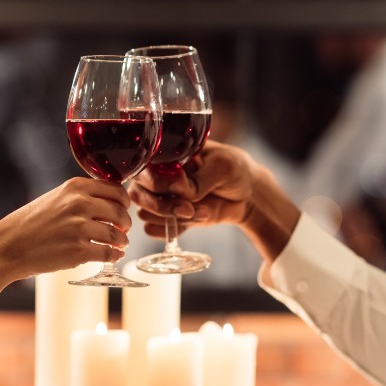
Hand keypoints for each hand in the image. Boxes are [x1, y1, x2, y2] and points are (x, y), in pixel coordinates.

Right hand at [0, 177, 132, 280]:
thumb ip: (80, 197)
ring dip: (122, 241)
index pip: (116, 189)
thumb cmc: (29, 224)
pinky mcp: (78, 251)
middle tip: (123, 229)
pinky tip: (112, 256)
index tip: (124, 209)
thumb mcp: (55, 198)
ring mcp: (80, 227)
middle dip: (125, 223)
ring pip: (117, 234)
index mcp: (75, 187)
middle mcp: (80, 203)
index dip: (124, 201)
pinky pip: (108, 253)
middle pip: (120, 212)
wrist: (7, 247)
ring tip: (120, 244)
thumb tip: (110, 203)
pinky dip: (114, 256)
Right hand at [129, 140, 257, 237]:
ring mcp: (163, 198)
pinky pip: (154, 229)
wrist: (248, 194)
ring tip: (201, 212)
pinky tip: (195, 220)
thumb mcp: (223, 166)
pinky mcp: (171, 218)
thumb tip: (177, 188)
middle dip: (161, 205)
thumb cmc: (234, 169)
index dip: (156, 181)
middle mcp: (158, 176)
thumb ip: (199, 178)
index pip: (142, 168)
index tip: (181, 186)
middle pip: (138, 194)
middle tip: (188, 208)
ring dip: (171, 218)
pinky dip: (171, 230)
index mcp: (166, 155)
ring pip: (145, 213)